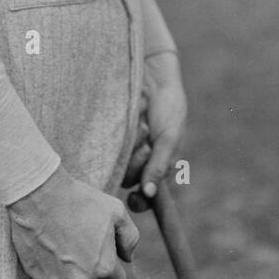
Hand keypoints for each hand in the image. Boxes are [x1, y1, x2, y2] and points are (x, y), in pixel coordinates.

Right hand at [8, 166, 139, 278]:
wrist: (40, 194)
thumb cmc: (80, 200)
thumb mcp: (116, 210)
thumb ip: (130, 238)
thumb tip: (128, 257)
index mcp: (103, 267)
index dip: (114, 268)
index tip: (107, 254)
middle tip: (89, 259)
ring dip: (72, 278)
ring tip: (69, 250)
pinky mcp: (36, 274)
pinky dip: (52, 269)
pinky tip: (52, 247)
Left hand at [122, 50, 186, 199]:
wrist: (154, 75)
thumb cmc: (168, 106)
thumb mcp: (169, 138)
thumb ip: (160, 166)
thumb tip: (148, 194)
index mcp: (156, 166)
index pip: (145, 196)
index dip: (140, 203)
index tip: (135, 198)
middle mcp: (137, 160)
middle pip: (130, 179)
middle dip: (139, 162)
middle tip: (148, 143)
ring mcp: (122, 147)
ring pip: (119, 163)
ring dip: (132, 146)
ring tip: (143, 124)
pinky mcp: (109, 133)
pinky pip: (109, 144)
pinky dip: (124, 133)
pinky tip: (134, 118)